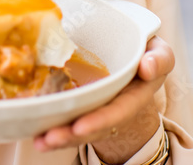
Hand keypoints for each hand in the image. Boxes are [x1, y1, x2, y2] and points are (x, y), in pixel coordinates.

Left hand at [33, 36, 173, 163]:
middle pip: (92, 126)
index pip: (118, 111)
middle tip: (50, 138)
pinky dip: (48, 124)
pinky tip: (32, 130)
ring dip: (57, 135)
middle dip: (71, 134)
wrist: (128, 52)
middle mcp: (113, 108)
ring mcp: (95, 109)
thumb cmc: (144, 52)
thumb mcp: (159, 52)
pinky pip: (65, 117)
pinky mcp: (79, 105)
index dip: (100, 120)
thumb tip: (147, 66)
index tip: (81, 127)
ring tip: (39, 141)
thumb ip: (160, 58)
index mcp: (134, 96)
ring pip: (76, 126)